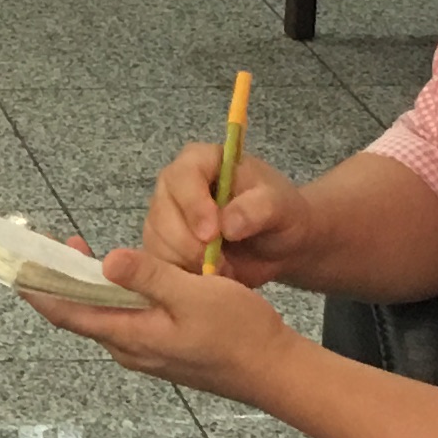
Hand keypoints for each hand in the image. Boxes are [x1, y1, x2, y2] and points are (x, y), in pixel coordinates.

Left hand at [21, 246, 297, 403]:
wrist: (275, 371)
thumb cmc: (239, 334)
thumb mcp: (193, 295)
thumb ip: (149, 277)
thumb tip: (106, 261)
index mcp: (130, 336)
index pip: (67, 312)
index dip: (39, 288)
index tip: (18, 264)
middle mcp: (130, 349)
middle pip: (81, 314)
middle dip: (62, 280)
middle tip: (56, 243)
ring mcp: (146, 352)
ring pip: (104, 316)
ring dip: (89, 287)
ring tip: (83, 254)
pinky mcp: (162, 350)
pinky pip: (126, 321)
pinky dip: (115, 297)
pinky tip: (125, 279)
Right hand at [141, 140, 314, 288]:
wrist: (279, 244)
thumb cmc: (280, 214)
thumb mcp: (280, 206)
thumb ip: (258, 208)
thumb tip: (228, 225)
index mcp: (201, 160)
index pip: (182, 176)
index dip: (193, 205)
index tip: (213, 234)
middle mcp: (175, 185)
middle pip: (162, 212)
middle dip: (189, 243)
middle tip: (222, 262)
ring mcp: (165, 215)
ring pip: (157, 241)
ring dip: (187, 262)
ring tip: (223, 270)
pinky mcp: (163, 245)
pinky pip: (159, 262)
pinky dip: (181, 276)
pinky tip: (210, 277)